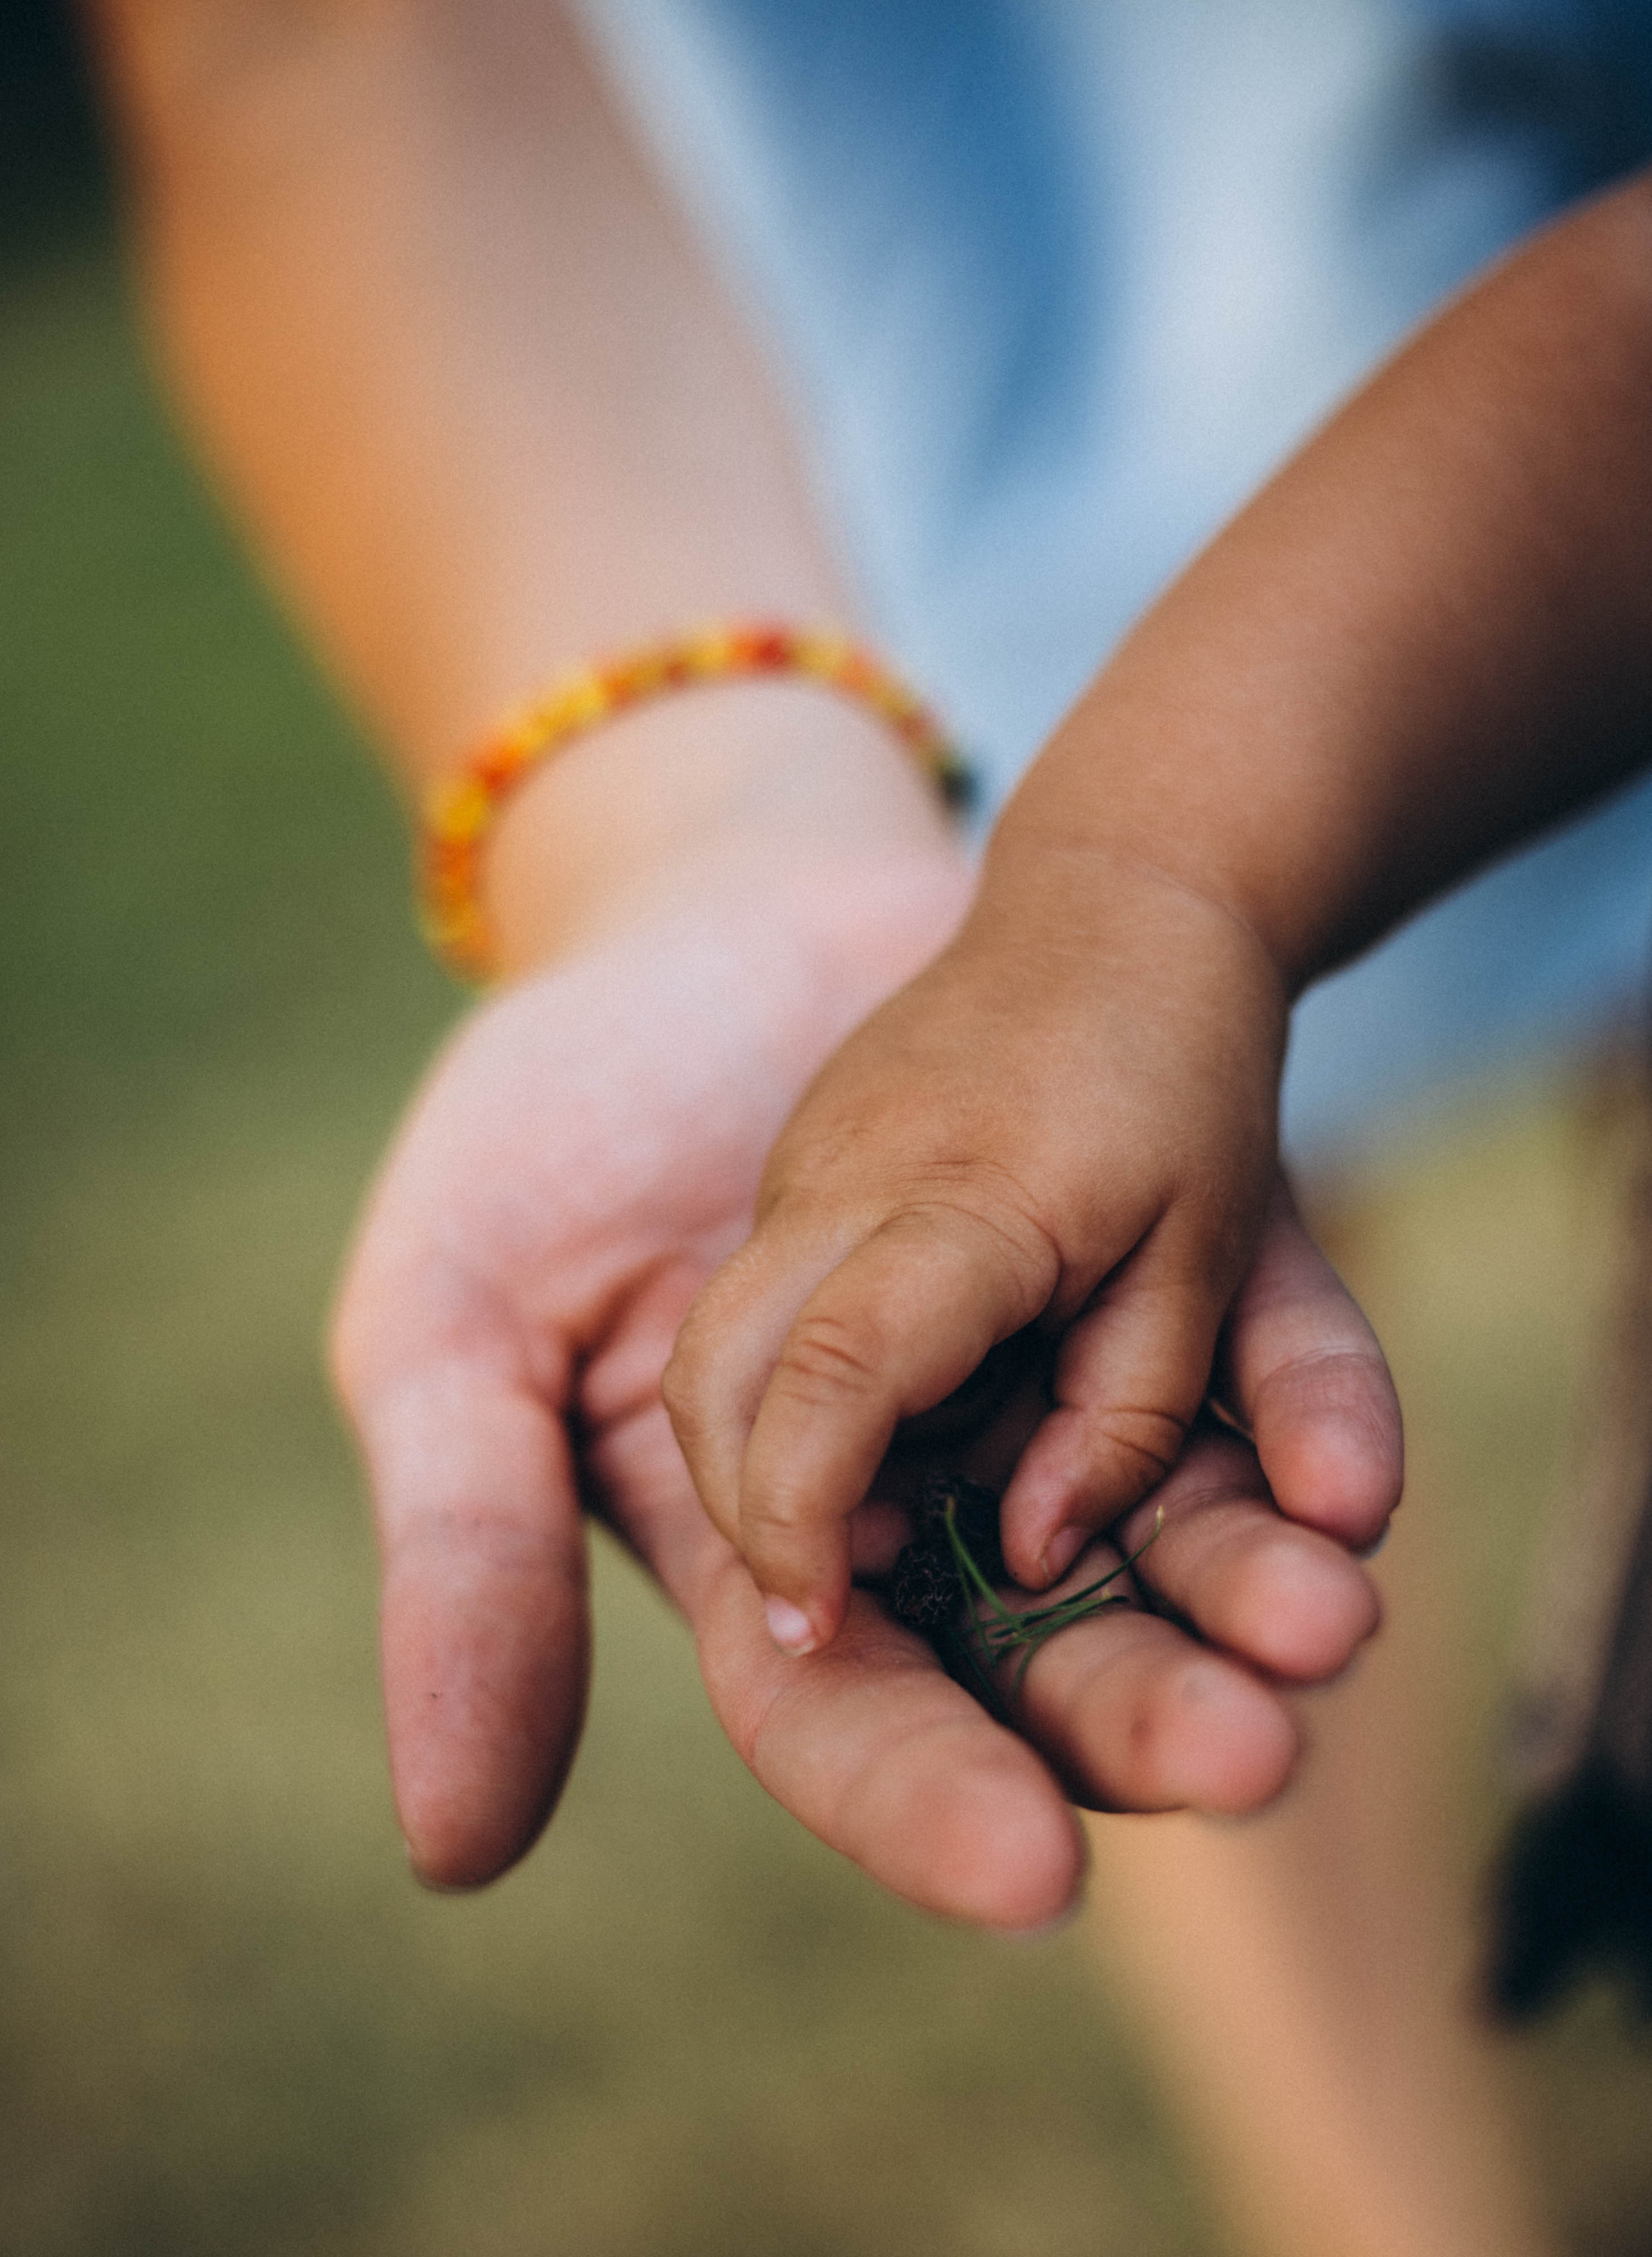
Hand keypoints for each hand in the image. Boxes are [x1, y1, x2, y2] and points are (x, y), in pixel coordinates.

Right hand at [332, 857, 1396, 1927]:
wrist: (720, 884)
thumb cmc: (555, 1115)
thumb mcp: (451, 1326)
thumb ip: (476, 1546)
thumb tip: (520, 1818)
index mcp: (756, 1513)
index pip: (845, 1694)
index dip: (924, 1786)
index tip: (1030, 1864)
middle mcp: (916, 1460)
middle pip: (1037, 1634)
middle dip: (1134, 1703)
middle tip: (1246, 1749)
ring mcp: (1041, 1349)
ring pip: (1169, 1508)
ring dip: (1247, 1573)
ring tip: (1325, 1607)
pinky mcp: (1143, 1238)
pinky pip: (1253, 1345)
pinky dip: (1305, 1400)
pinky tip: (1341, 1471)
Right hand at [664, 859, 1328, 1652]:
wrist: (1116, 898)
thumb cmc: (1183, 1081)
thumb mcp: (1206, 1258)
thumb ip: (1128, 1419)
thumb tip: (1031, 1556)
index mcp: (961, 1202)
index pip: (837, 1372)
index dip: (802, 1511)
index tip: (814, 1616)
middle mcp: (846, 1181)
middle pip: (719, 1371)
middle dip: (741, 1505)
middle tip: (818, 1607)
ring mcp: (808, 1164)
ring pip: (715, 1341)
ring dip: (751, 1458)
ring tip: (852, 1538)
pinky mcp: (805, 1163)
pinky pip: (756, 1301)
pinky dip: (781, 1391)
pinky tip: (881, 1429)